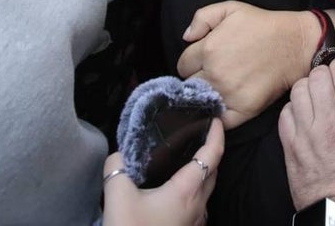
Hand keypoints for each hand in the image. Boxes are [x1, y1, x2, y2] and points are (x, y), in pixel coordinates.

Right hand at [102, 117, 222, 225]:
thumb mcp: (118, 195)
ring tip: (188, 159)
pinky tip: (175, 190)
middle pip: (213, 172)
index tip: (217, 119)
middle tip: (201, 134)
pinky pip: (197, 206)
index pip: (211, 156)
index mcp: (187, 191)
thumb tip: (119, 155)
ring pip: (206, 191)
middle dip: (212, 151)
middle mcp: (197, 206)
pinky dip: (193, 190)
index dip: (216, 135)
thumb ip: (117, 167)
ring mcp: (194, 222)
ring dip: (203, 173)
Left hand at [178, 1, 316, 128]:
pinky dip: (219, 116)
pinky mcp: (244, 108)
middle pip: (190, 86)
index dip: (192, 63)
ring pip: (203, 102)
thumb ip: (202, 17)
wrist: (294, 44)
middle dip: (198, 80)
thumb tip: (186, 37)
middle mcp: (215, 73)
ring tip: (221, 88)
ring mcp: (229, 93)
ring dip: (207, 97)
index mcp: (208, 49)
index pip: (183, 66)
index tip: (203, 62)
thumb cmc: (263, 25)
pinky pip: (219, 120)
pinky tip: (225, 105)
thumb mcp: (231, 8)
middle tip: (214, 75)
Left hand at [278, 59, 334, 224]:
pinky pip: (284, 113)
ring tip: (317, 100)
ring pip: (298, 90)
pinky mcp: (290, 147)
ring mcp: (306, 135)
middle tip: (332, 86)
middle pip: (317, 75)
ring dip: (308, 89)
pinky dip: (293, 109)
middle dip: (325, 74)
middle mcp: (329, 123)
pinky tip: (304, 117)